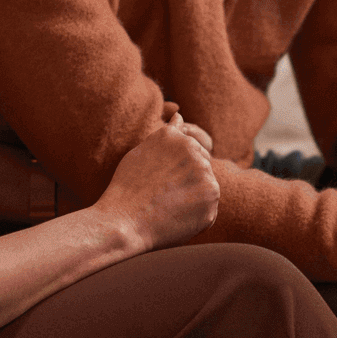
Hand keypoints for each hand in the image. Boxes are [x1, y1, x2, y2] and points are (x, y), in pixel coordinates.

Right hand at [95, 118, 219, 251]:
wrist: (124, 222)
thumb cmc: (127, 188)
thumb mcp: (143, 151)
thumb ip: (167, 133)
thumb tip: (179, 115)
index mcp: (175, 136)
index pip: (192, 149)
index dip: (179, 170)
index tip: (165, 182)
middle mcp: (193, 149)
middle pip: (203, 165)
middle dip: (190, 180)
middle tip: (165, 196)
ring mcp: (205, 171)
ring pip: (207, 186)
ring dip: (195, 197)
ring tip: (169, 206)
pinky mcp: (212, 197)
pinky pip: (210, 208)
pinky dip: (198, 215)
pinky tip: (177, 218)